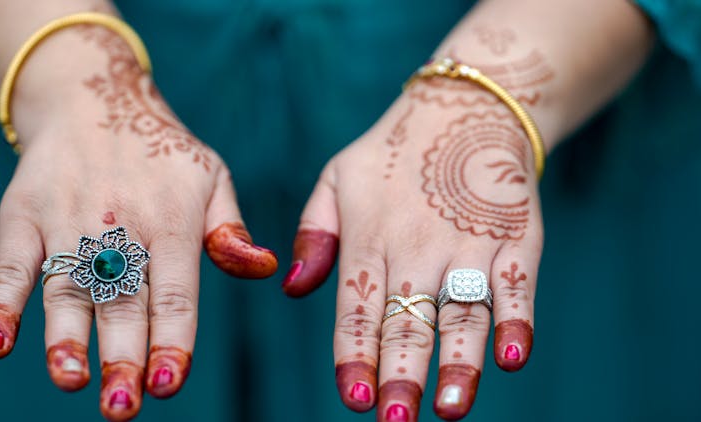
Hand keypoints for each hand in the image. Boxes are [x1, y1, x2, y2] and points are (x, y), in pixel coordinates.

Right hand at [0, 27, 276, 420]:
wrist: (94, 100)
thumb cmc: (163, 153)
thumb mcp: (211, 177)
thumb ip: (229, 229)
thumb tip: (263, 269)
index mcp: (173, 220)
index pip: (176, 291)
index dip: (173, 339)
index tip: (169, 384)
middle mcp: (121, 223)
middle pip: (122, 298)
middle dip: (123, 354)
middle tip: (122, 407)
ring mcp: (69, 218)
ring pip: (67, 287)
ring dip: (65, 337)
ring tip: (70, 379)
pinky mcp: (24, 215)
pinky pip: (10, 263)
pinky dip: (1, 302)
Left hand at [282, 79, 542, 419]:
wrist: (466, 109)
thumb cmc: (393, 154)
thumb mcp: (337, 178)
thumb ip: (315, 233)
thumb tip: (296, 290)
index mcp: (371, 237)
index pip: (358, 308)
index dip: (355, 355)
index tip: (353, 398)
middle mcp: (418, 245)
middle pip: (408, 319)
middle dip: (400, 375)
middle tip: (394, 421)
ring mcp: (469, 242)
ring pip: (462, 312)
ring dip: (458, 363)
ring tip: (450, 408)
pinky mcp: (516, 237)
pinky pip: (516, 284)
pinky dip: (516, 320)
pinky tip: (512, 358)